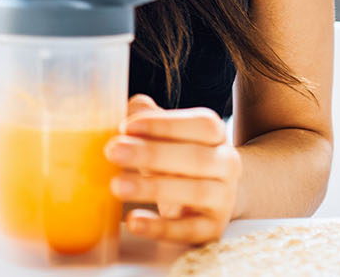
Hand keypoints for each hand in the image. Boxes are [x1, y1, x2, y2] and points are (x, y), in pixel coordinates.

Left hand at [105, 94, 240, 244]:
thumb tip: (131, 108)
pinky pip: (190, 231)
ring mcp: (224, 198)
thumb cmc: (175, 157)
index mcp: (215, 134)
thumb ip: (145, 117)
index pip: (201, 124)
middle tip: (113, 152)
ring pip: (195, 192)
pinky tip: (133, 221)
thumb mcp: (162, 134)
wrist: (210, 196)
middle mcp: (227, 164)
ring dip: (153, 188)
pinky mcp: (214, 228)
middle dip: (151, 154)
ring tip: (117, 185)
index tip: (127, 126)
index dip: (165, 124)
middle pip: (196, 158)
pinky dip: (161, 228)